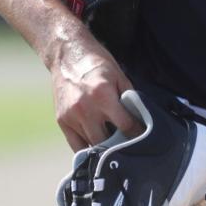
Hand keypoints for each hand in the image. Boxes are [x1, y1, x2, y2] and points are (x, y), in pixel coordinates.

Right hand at [49, 36, 140, 150]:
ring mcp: (71, 117)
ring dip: (104, 149)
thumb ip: (129, 97)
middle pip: (106, 142)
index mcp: (103, 96)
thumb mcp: (119, 75)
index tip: (143, 139)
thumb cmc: (97, 63)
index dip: (137, 134)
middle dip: (119, 145)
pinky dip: (87, 149)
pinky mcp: (61, 121)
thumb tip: (141, 117)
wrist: (67, 55)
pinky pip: (75, 145)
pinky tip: (97, 149)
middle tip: (129, 147)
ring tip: (115, 148)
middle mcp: (86, 109)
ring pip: (91, 145)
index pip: (125, 125)